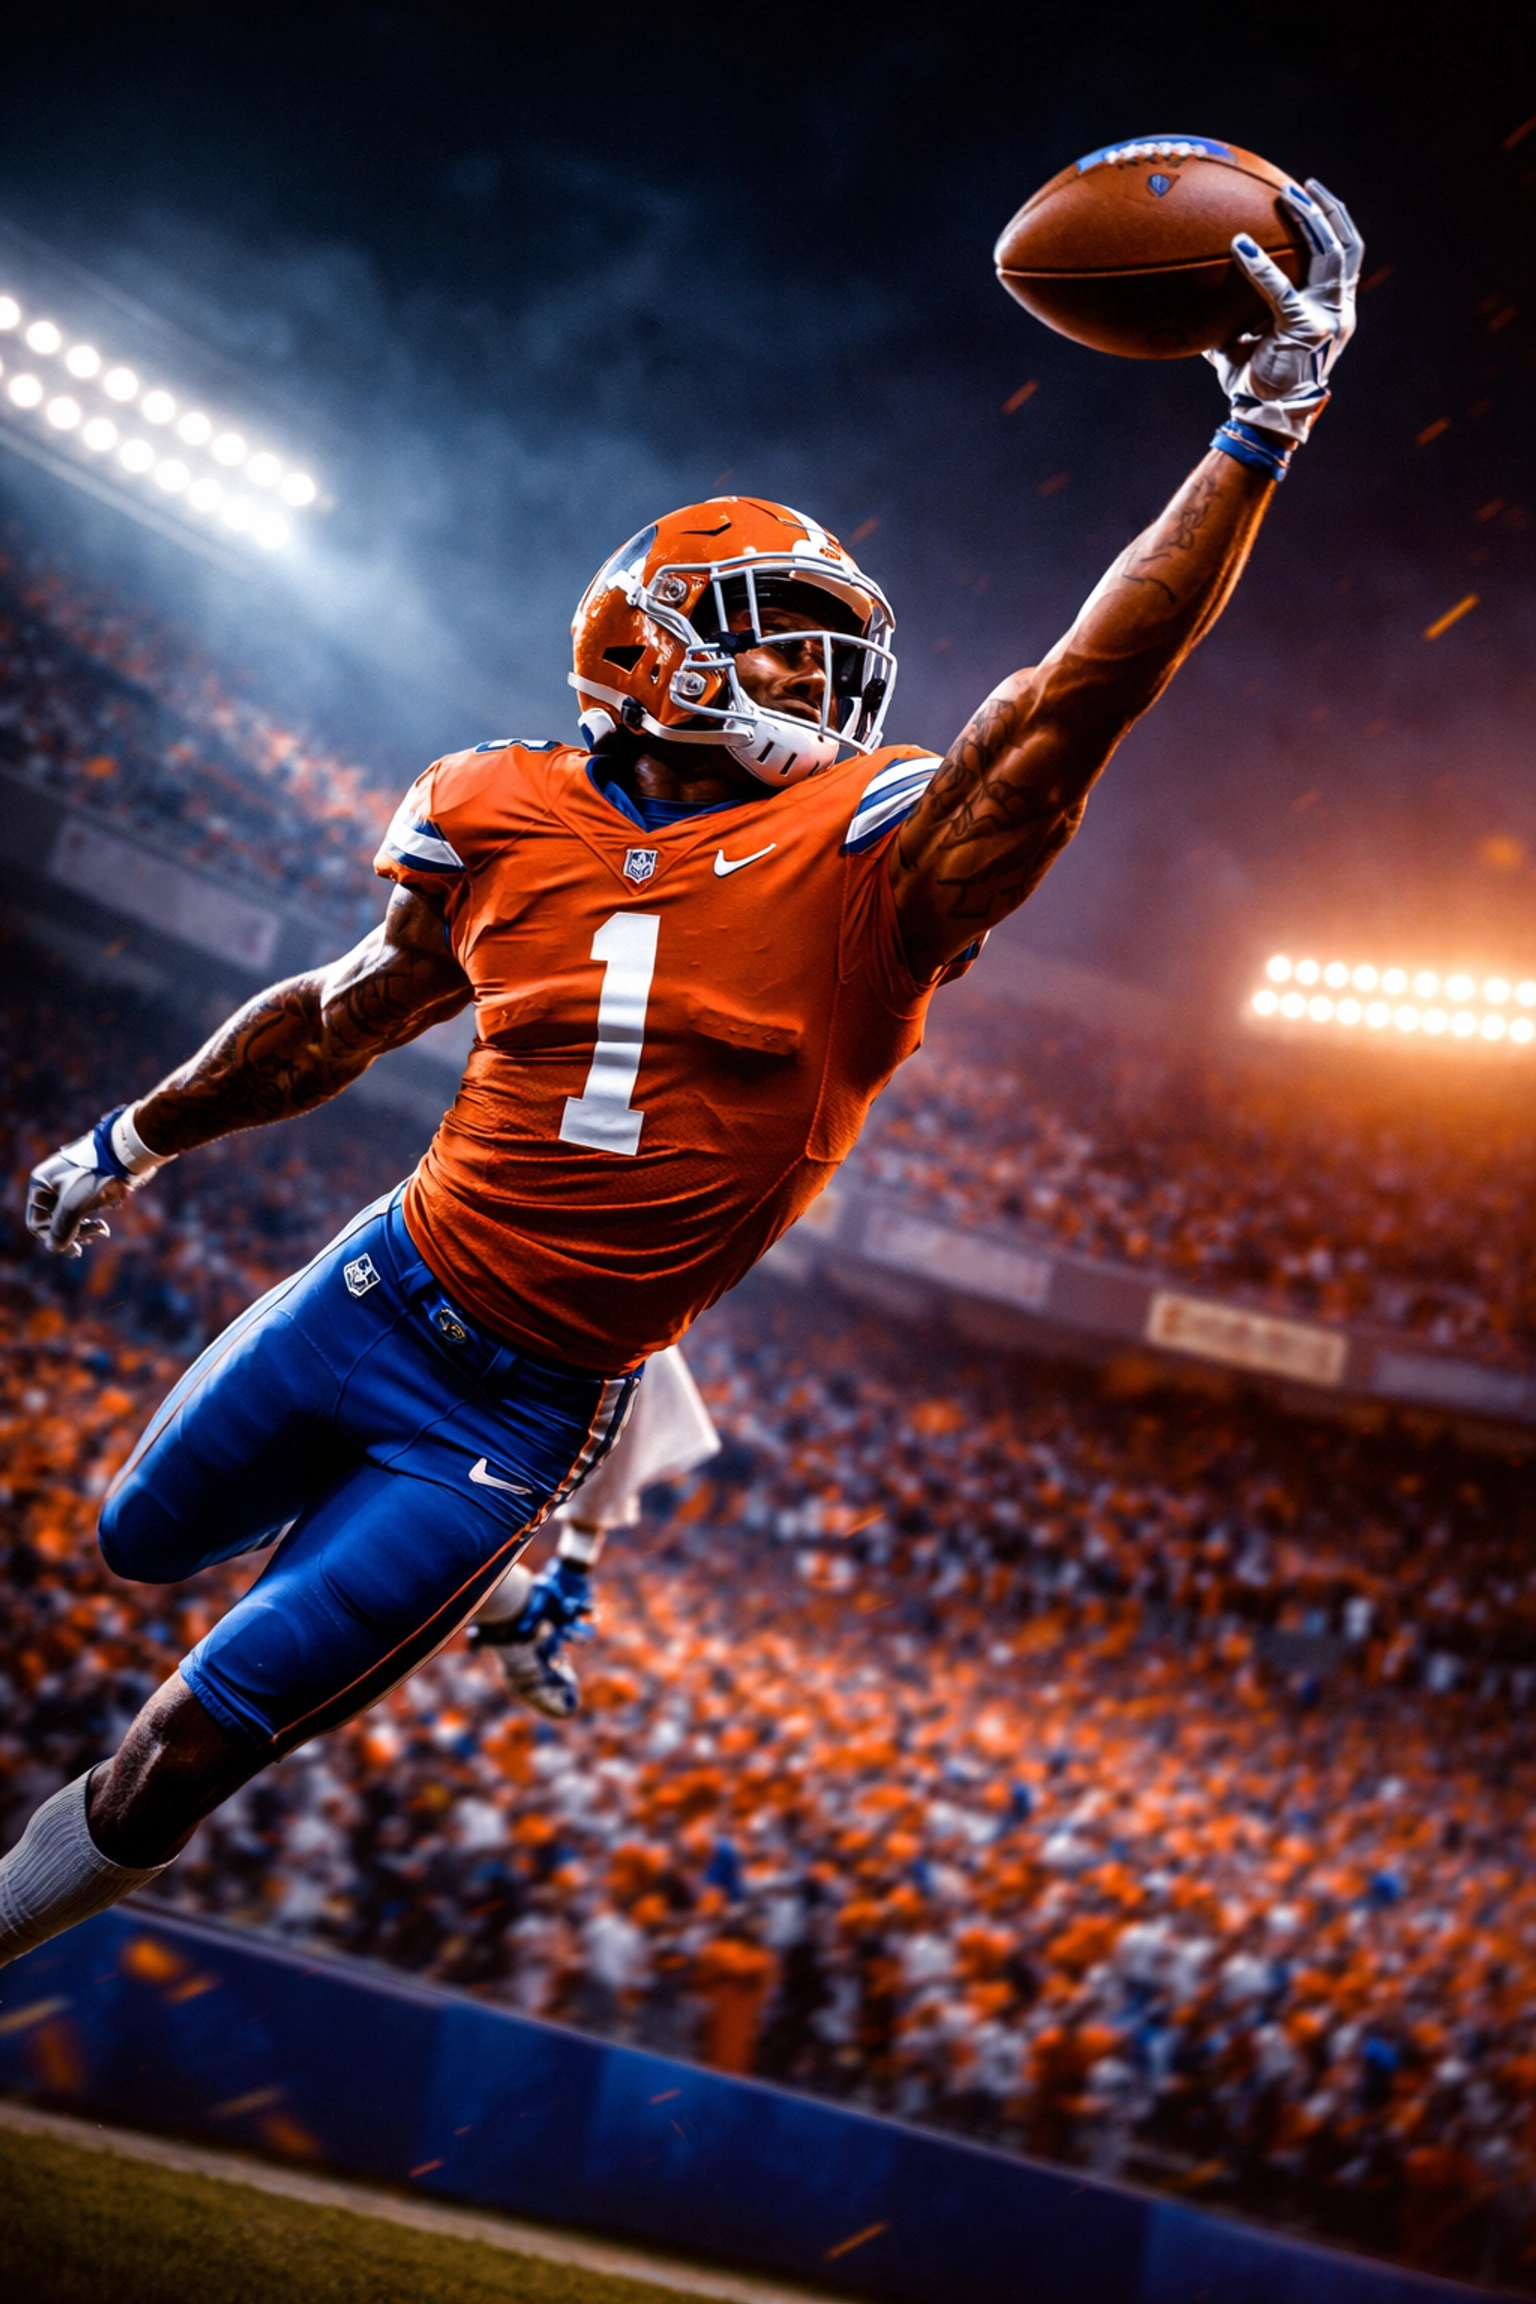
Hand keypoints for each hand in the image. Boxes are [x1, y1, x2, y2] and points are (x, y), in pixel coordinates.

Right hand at [26, 1125, 133, 1256]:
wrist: (126, 1152)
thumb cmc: (97, 1177)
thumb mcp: (74, 1206)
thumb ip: (61, 1230)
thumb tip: (54, 1247)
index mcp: (41, 1183)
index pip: (37, 1222)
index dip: (54, 1238)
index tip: (77, 1249)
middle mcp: (51, 1181)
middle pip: (55, 1219)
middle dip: (74, 1232)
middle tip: (93, 1238)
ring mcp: (70, 1180)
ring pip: (71, 1213)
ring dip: (85, 1226)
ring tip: (102, 1229)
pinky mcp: (87, 1180)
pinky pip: (84, 1204)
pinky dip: (92, 1214)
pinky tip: (105, 1219)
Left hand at [1206, 179, 1362, 443]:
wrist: (1265, 419)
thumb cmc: (1255, 386)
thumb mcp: (1244, 344)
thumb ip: (1232, 318)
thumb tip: (1197, 300)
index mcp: (1333, 311)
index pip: (1346, 259)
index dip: (1336, 225)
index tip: (1314, 199)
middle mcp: (1338, 310)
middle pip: (1345, 246)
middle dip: (1327, 210)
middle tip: (1302, 185)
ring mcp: (1326, 318)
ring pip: (1329, 254)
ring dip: (1309, 221)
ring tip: (1287, 195)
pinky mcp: (1304, 328)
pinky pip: (1281, 289)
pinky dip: (1260, 266)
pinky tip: (1239, 246)